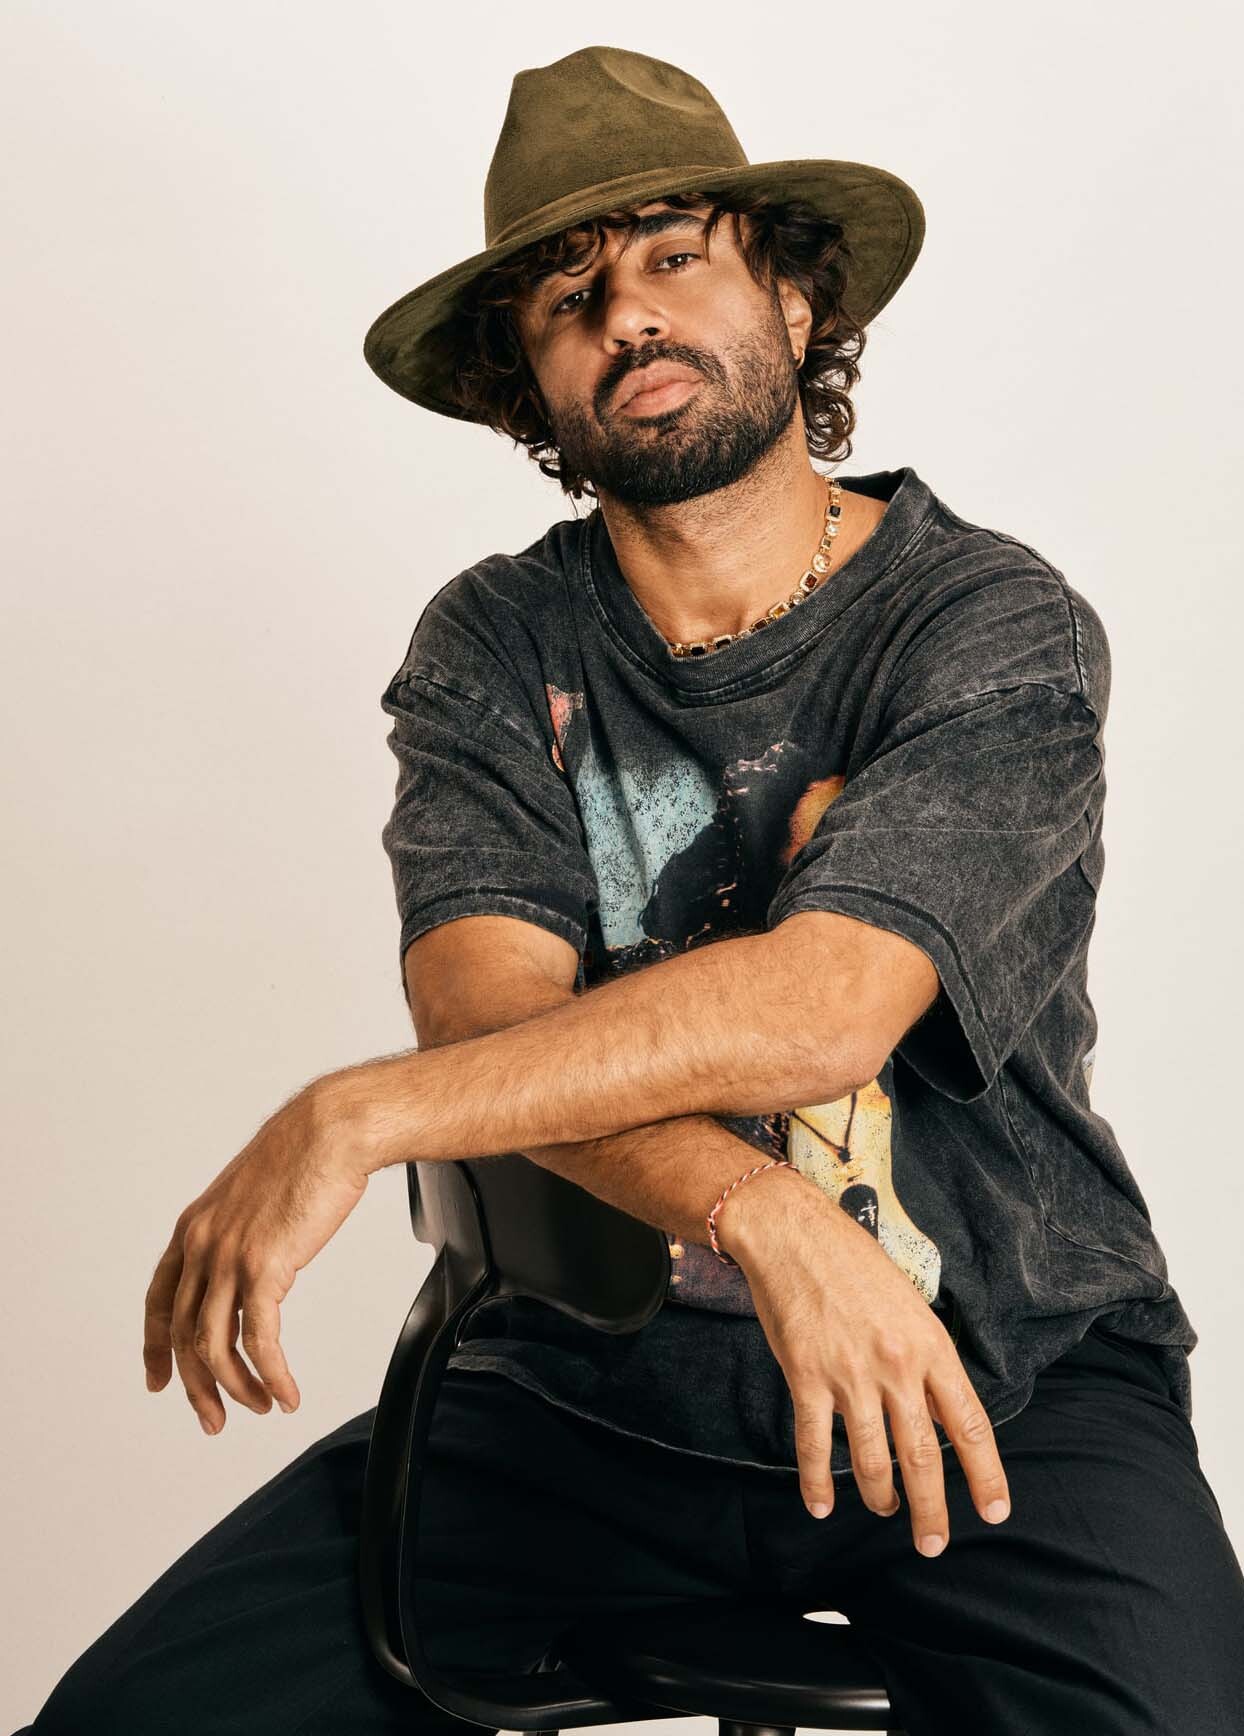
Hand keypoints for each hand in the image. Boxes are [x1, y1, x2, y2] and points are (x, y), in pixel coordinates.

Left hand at [142, 1078, 370, 1433]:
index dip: (155, 1346)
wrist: (331, 1130)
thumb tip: (255, 1263)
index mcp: (194, 1227)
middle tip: (213, 1420)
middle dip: (196, 1386)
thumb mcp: (254, 1196)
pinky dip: (272, 1375)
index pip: (158, 1299)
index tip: (159, 1381)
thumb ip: (242, 1232)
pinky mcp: (264, 1267)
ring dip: (237, 1387)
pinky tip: (287, 1392)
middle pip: (182, 1335)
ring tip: (260, 1406)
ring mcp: (228, 1257)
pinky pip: (259, 1341)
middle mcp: (201, 1245)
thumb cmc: (305, 1153)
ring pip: (215, 1346)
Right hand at [719, 1167, 1010, 1556]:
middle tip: (934, 1544)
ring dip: (880, 1498)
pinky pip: (815, 1445)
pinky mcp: (807, 1377)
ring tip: (883, 1511)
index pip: (970, 1424)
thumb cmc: (854, 1264)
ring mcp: (850, 1375)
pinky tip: (820, 1506)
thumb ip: (926, 1358)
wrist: (795, 1234)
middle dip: (932, 1509)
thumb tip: (939, 1409)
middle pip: (924, 1457)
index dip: (986, 1475)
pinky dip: (816, 1483)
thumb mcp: (910, 1306)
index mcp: (931, 1346)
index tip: (994, 1512)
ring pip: (873, 1460)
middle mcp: (897, 1366)